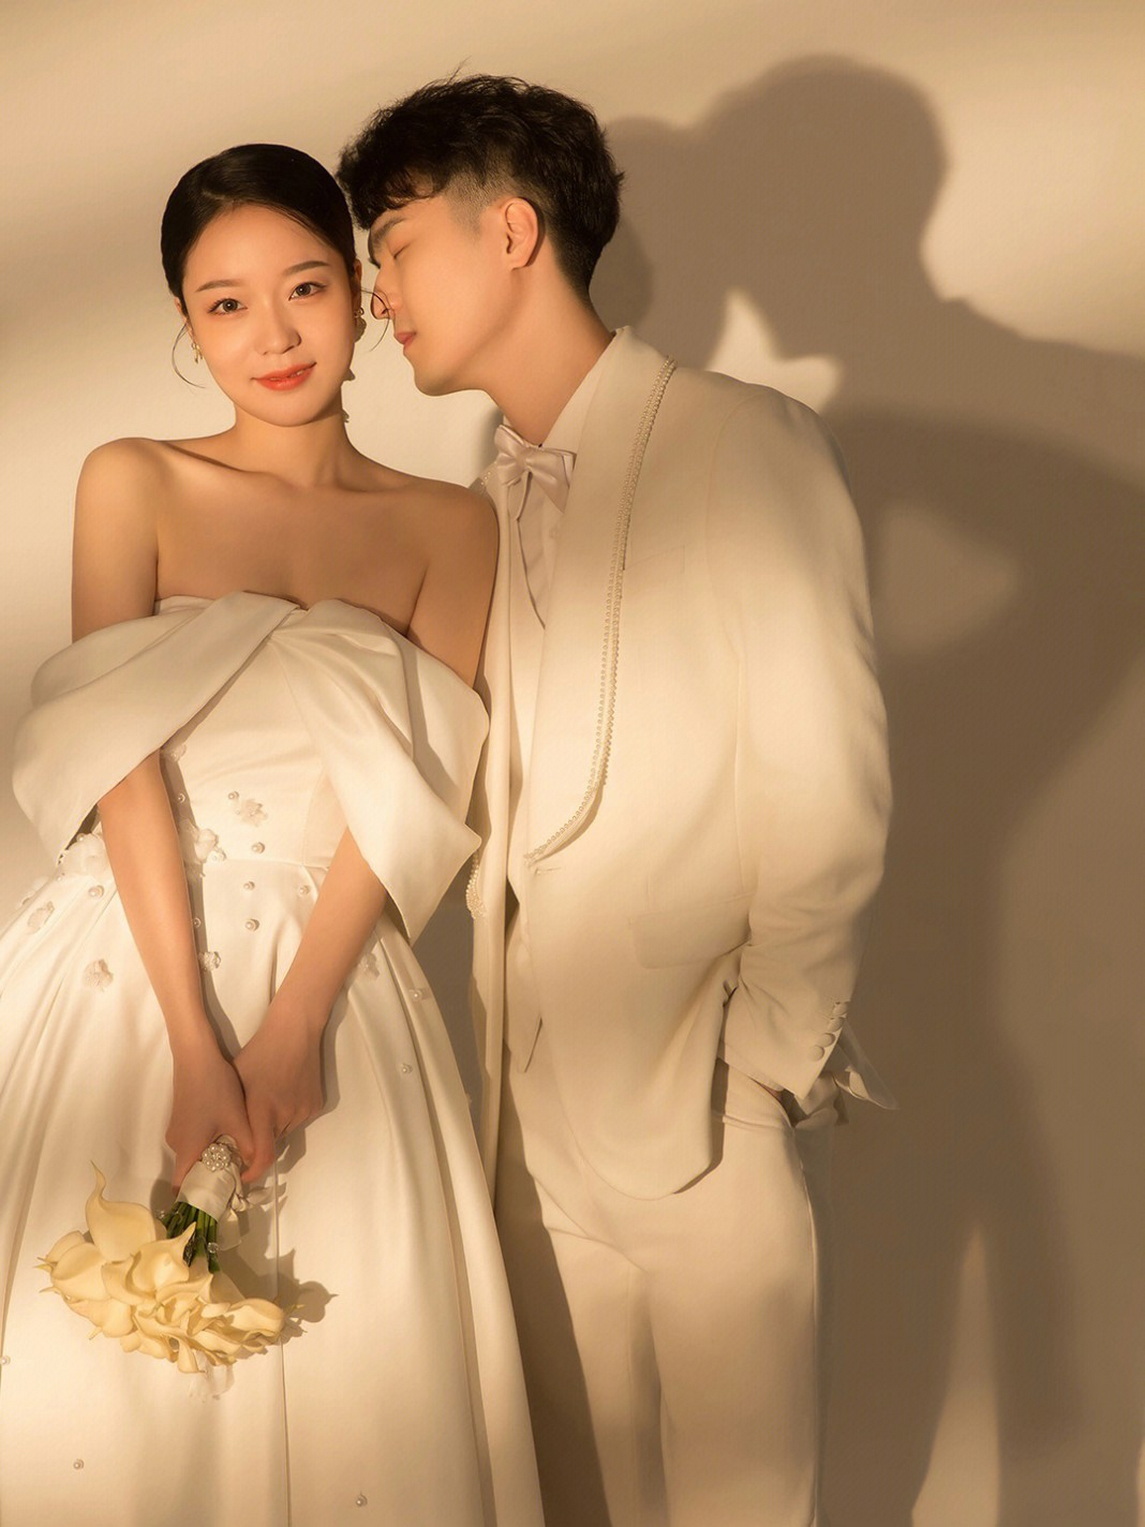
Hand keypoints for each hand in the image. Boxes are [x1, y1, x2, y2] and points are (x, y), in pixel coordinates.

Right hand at [167, 1036, 254, 1190]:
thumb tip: (255, 1167)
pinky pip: (193, 1139)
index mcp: (186, 1149)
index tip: (213, 1202)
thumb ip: (248, 1146)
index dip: (195, 1198)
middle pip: (190, 1170)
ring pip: (193, 1153)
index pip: (181, 1187)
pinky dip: (207, 1143)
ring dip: (211, 1157)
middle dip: (210, 1177)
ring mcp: (177, 1129)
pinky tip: (227, 1132)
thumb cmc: (216, 1089)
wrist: (196, 1055)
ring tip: (236, 1154)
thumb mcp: (238, 1119)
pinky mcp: (181, 1116)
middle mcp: (176, 1143)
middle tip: (235, 1178)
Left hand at [233, 1001, 325, 1183]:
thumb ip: (234, 1115)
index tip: (243, 1176)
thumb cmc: (259, 1052)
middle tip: (249, 1125)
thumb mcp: (237, 1082)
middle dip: (259, 1140)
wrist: (295, 1030)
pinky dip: (288, 1115)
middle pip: (272, 1142)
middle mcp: (287, 1115)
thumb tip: (225, 1140)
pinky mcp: (316, 1104)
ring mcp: (305, 1110)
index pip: (263, 1156)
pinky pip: (298, 1119)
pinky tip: (284, 1093)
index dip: (253, 1172)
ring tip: (268, 1101)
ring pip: (285, 1130)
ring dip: (274, 1126)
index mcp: (263, 1110)